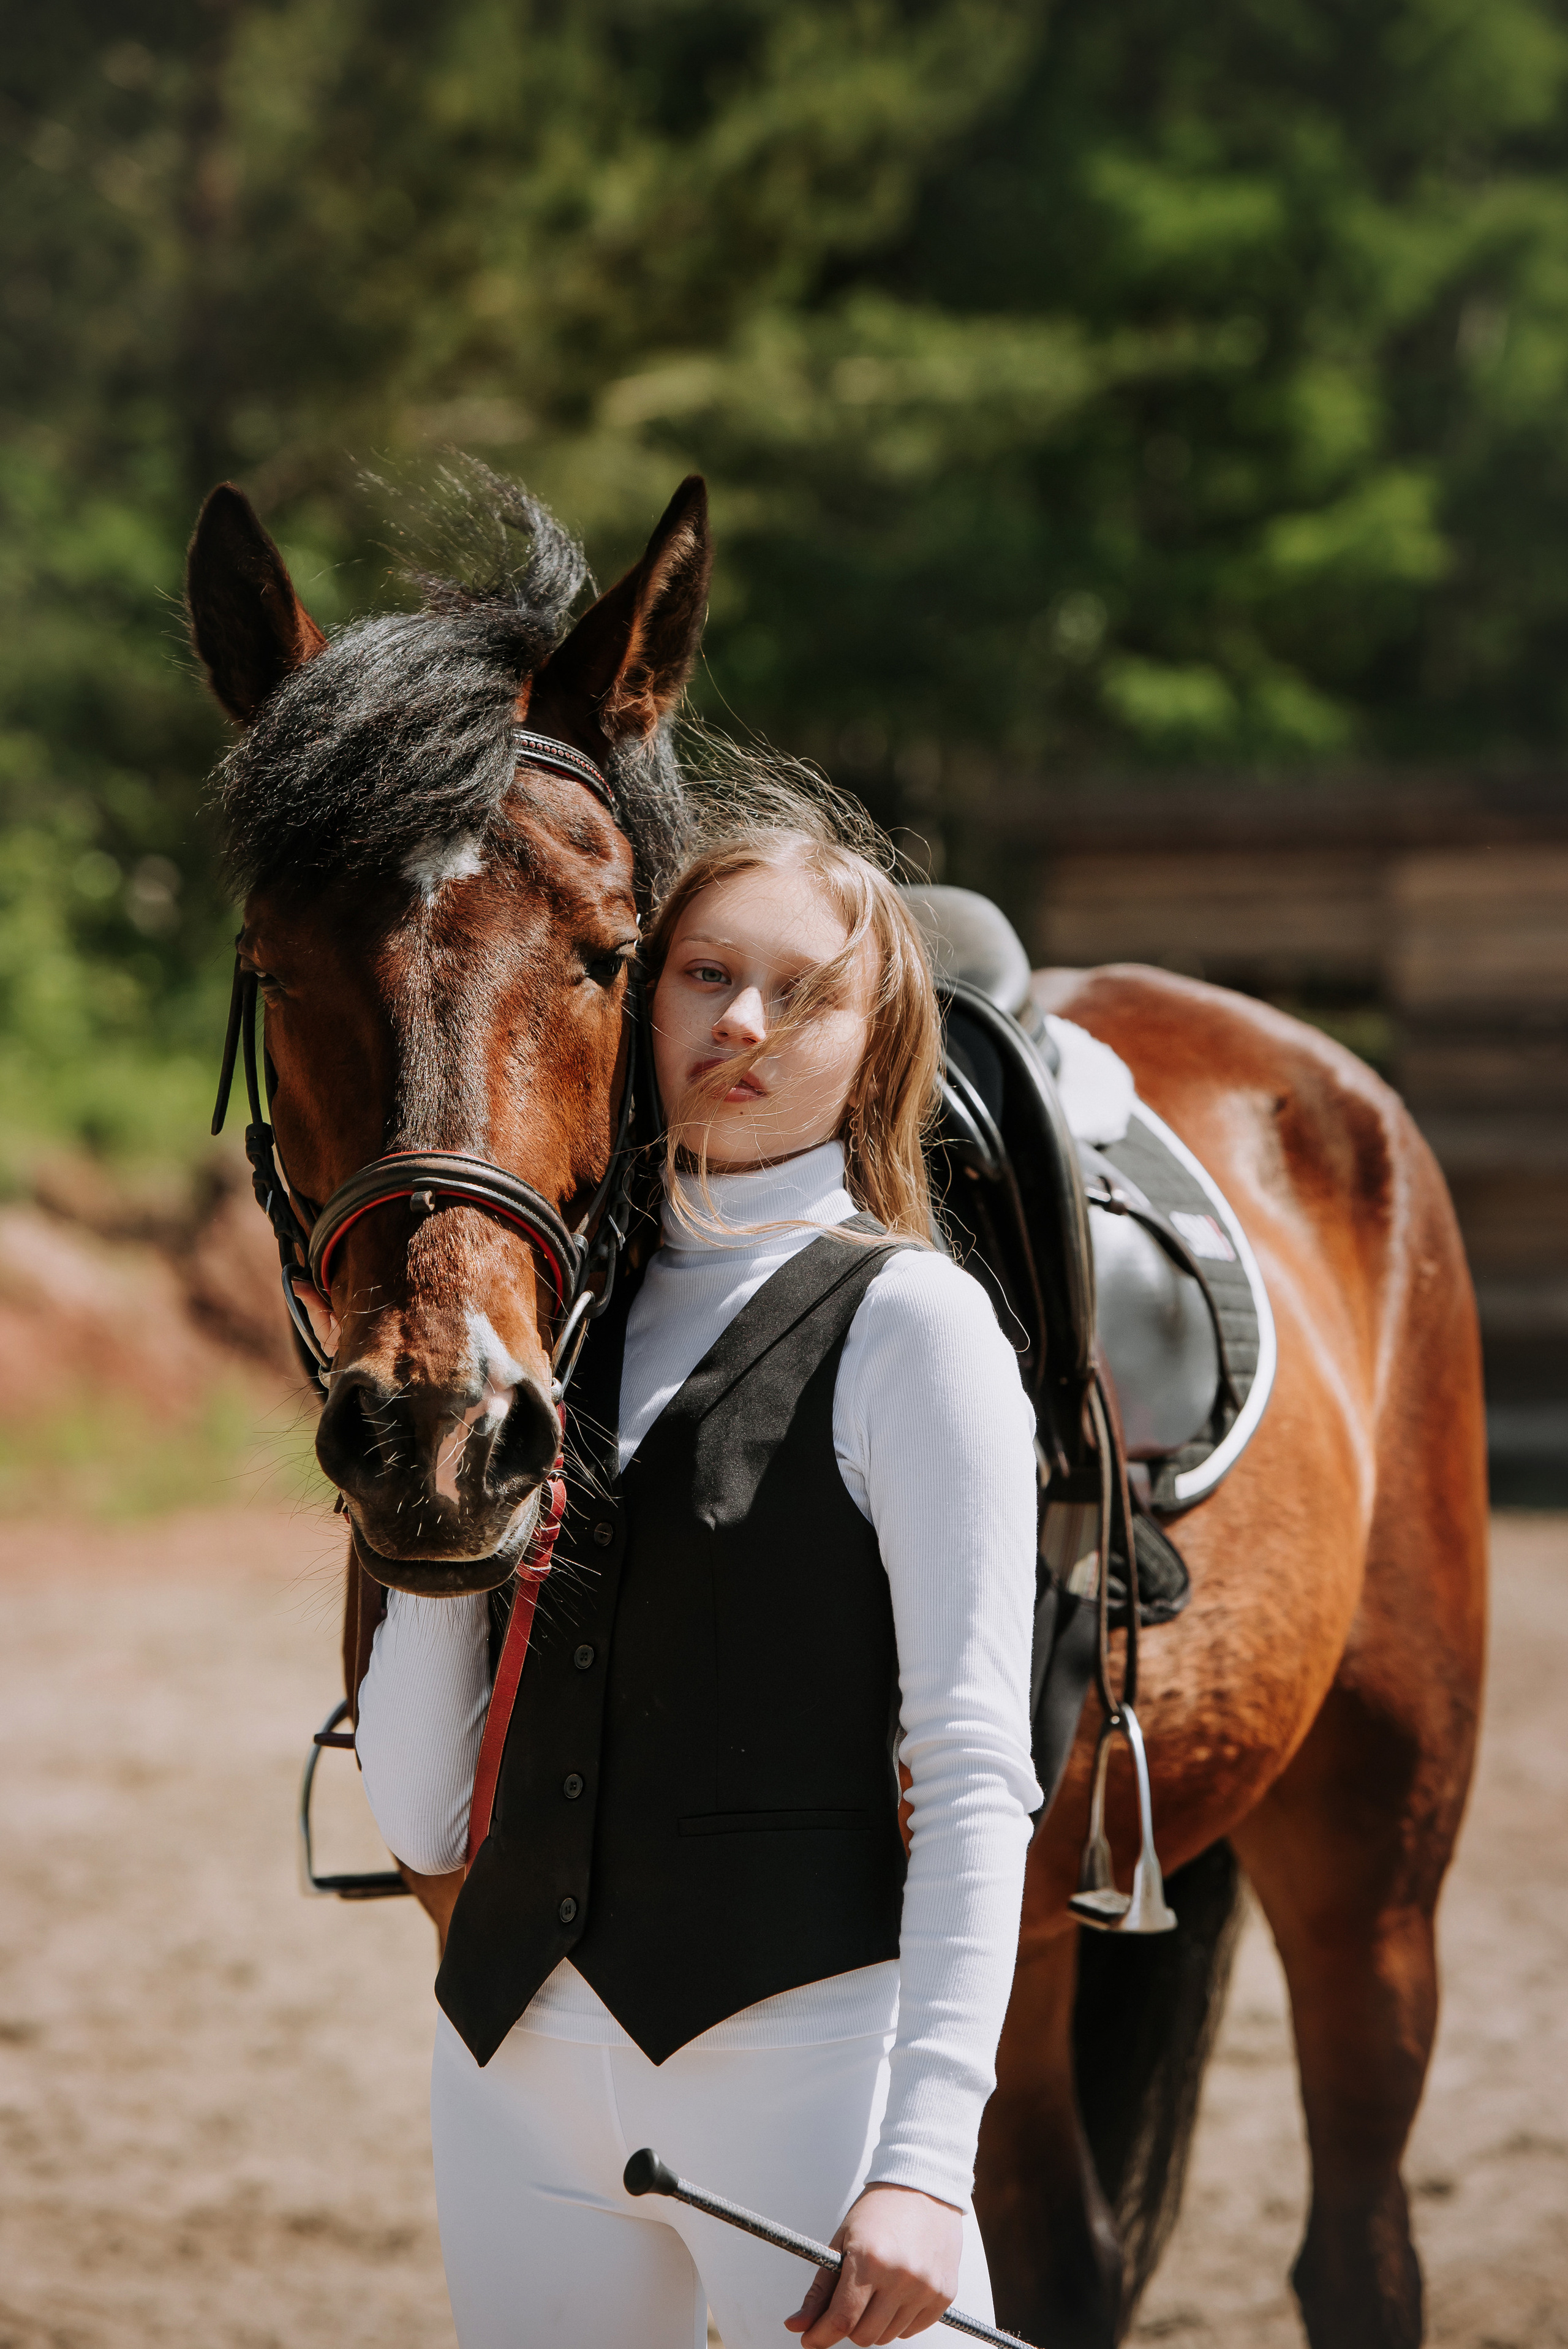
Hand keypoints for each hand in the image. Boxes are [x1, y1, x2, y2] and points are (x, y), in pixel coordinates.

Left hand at [784, 2182, 962, 2345]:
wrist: (925, 2185)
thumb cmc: (879, 2209)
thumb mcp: (842, 2241)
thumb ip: (820, 2289)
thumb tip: (796, 2325)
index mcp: (870, 2259)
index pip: (841, 2319)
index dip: (820, 2335)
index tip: (810, 2339)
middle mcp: (901, 2276)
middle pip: (865, 2335)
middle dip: (849, 2326)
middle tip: (848, 2303)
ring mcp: (926, 2287)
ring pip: (888, 2336)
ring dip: (875, 2323)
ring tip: (876, 2289)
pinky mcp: (945, 2294)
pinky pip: (913, 2329)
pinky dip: (899, 2320)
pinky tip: (897, 2291)